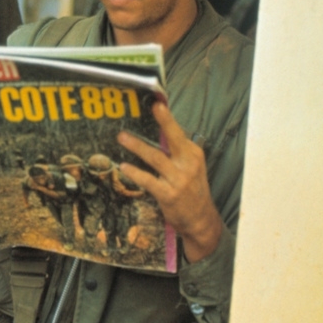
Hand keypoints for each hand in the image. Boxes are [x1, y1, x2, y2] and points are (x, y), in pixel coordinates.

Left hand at [117, 100, 222, 262]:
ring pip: (155, 157)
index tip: (157, 103)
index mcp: (193, 154)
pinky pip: (148, 180)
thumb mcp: (190, 167)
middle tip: (152, 107)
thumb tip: (155, 133)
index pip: (178, 132)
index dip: (167, 117)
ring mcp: (178, 179)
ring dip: (137, 146)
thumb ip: (175, 151)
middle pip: (174, 138)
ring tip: (122, 137)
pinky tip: (124, 167)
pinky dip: (135, 173)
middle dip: (164, 121)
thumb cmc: (191, 190)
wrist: (201, 219)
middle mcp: (188, 164)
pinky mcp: (168, 194)